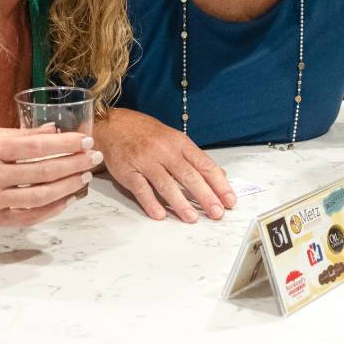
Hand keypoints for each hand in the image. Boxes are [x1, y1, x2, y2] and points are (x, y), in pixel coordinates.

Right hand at [0, 124, 99, 226]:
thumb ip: (17, 135)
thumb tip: (52, 131)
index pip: (35, 146)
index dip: (65, 144)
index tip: (86, 139)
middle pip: (43, 172)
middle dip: (74, 163)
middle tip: (94, 157)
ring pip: (39, 197)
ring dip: (67, 187)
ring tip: (84, 176)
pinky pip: (27, 217)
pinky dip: (50, 210)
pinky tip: (66, 200)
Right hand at [99, 108, 234, 221]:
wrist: (114, 125)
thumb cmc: (147, 134)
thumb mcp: (175, 140)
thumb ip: (196, 158)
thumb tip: (220, 175)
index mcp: (180, 143)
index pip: (205, 165)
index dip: (219, 184)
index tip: (229, 200)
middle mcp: (165, 151)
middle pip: (188, 175)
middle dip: (205, 196)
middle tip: (217, 213)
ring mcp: (146, 161)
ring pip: (166, 184)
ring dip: (180, 203)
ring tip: (192, 218)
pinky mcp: (128, 171)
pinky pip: (141, 188)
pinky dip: (150, 202)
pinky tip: (159, 214)